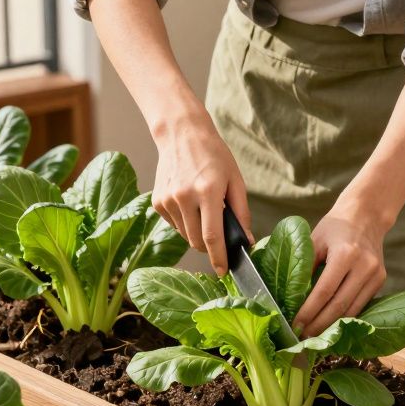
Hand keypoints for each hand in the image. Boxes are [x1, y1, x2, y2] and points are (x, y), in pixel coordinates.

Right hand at [151, 111, 251, 274]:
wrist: (181, 134)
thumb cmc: (213, 155)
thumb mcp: (235, 180)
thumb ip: (241, 212)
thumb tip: (246, 240)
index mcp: (207, 192)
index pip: (213, 236)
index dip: (219, 257)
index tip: (224, 271)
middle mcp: (184, 197)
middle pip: (197, 241)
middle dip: (210, 246)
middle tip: (219, 234)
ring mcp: (168, 200)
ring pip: (185, 236)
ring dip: (197, 233)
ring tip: (203, 210)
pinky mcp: (158, 202)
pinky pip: (175, 226)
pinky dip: (185, 223)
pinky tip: (189, 204)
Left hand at [293, 203, 389, 337]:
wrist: (366, 216)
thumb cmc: (335, 227)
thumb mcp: (314, 240)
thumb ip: (304, 267)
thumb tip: (289, 298)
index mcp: (346, 254)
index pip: (324, 291)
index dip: (309, 311)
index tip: (295, 325)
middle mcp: (365, 266)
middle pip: (339, 306)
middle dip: (319, 325)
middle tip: (302, 337)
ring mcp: (376, 275)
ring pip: (352, 310)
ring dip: (332, 326)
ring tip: (313, 335)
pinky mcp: (380, 281)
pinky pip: (360, 306)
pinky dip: (344, 318)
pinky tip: (330, 325)